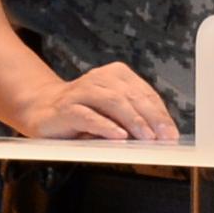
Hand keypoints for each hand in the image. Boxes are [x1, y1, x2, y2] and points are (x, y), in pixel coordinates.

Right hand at [21, 63, 178, 142]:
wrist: (42, 110)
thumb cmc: (83, 113)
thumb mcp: (112, 113)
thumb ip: (132, 119)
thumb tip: (160, 135)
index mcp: (116, 75)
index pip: (144, 94)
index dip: (160, 114)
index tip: (171, 133)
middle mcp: (99, 78)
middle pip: (131, 96)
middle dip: (151, 118)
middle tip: (164, 137)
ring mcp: (81, 91)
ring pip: (112, 102)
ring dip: (132, 121)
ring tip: (146, 137)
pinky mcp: (66, 108)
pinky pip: (88, 116)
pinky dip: (105, 126)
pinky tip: (118, 136)